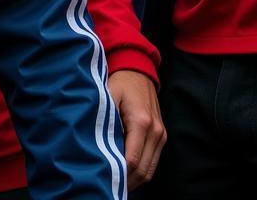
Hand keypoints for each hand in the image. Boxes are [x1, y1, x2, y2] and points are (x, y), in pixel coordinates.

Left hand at [108, 69, 165, 188]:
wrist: (138, 70)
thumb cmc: (119, 82)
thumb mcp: (108, 94)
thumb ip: (105, 118)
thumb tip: (95, 141)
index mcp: (141, 122)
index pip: (132, 159)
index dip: (120, 173)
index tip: (105, 178)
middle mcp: (155, 131)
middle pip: (143, 170)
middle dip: (127, 182)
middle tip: (108, 186)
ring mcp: (161, 135)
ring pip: (150, 170)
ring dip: (135, 180)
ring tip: (116, 183)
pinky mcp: (161, 136)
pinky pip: (153, 162)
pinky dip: (141, 171)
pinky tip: (126, 173)